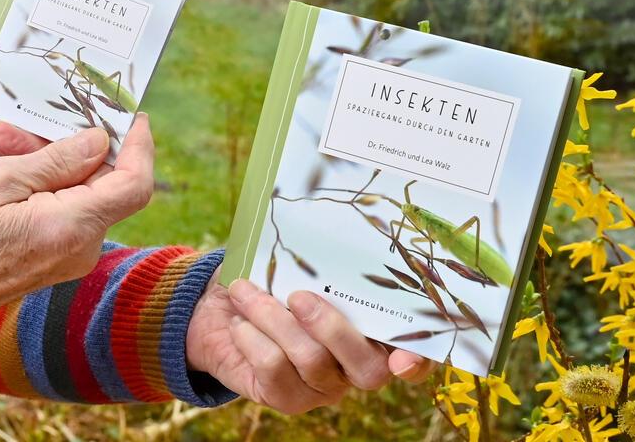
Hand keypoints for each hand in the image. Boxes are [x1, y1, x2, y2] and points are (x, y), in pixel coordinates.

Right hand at [0, 115, 154, 317]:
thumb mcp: (1, 179)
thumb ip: (57, 160)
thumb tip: (100, 142)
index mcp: (73, 226)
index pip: (133, 184)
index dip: (138, 146)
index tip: (130, 116)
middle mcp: (82, 246)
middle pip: (101, 182)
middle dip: (68, 144)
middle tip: (20, 122)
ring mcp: (71, 254)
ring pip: (79, 192)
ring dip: (46, 160)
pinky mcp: (56, 255)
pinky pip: (64, 209)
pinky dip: (41, 183)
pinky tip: (5, 161)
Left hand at [185, 277, 433, 413]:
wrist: (217, 308)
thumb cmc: (270, 279)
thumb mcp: (297, 264)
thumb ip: (322, 262)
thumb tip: (328, 234)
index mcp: (374, 330)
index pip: (416, 355)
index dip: (416, 361)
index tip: (400, 358)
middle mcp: (357, 367)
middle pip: (367, 368)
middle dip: (331, 328)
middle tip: (298, 296)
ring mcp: (324, 388)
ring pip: (311, 361)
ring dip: (272, 318)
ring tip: (244, 292)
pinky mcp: (287, 399)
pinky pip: (274, 370)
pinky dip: (251, 338)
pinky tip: (239, 322)